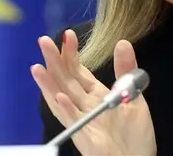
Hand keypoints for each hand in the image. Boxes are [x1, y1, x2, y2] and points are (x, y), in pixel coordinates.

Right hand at [31, 29, 155, 155]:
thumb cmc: (136, 133)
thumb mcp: (134, 95)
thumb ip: (126, 70)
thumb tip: (122, 42)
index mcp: (95, 94)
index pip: (77, 70)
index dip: (70, 53)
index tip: (67, 35)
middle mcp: (84, 105)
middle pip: (65, 80)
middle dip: (54, 61)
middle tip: (43, 40)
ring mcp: (82, 121)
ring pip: (61, 99)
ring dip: (48, 84)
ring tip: (37, 68)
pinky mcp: (85, 138)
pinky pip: (74, 121)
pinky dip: (67, 108)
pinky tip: (60, 96)